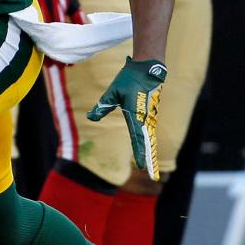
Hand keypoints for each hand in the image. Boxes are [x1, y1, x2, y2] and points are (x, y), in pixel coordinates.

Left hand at [87, 56, 165, 179]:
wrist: (148, 68)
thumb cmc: (129, 79)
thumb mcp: (112, 93)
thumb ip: (103, 106)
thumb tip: (90, 117)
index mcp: (136, 114)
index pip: (138, 138)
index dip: (139, 153)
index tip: (141, 166)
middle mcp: (145, 118)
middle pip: (148, 143)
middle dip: (150, 160)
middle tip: (153, 177)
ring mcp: (150, 117)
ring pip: (150, 139)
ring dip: (151, 154)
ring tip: (152, 170)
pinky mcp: (151, 114)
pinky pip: (150, 133)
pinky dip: (150, 144)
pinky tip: (150, 152)